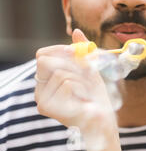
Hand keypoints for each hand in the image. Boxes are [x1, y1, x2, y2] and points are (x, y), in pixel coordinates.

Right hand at [34, 29, 121, 150]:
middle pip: (47, 61)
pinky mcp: (48, 108)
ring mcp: (41, 100)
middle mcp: (39, 90)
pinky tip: (85, 99)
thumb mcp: (89, 69)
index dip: (59, 49)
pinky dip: (81, 88)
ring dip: (82, 79)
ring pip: (62, 73)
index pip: (42, 54)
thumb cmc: (95, 94)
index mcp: (46, 79)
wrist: (102, 118)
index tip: (77, 51)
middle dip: (72, 64)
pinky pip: (66, 84)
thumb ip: (82, 51)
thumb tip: (76, 32)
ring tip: (87, 91)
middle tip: (87, 72)